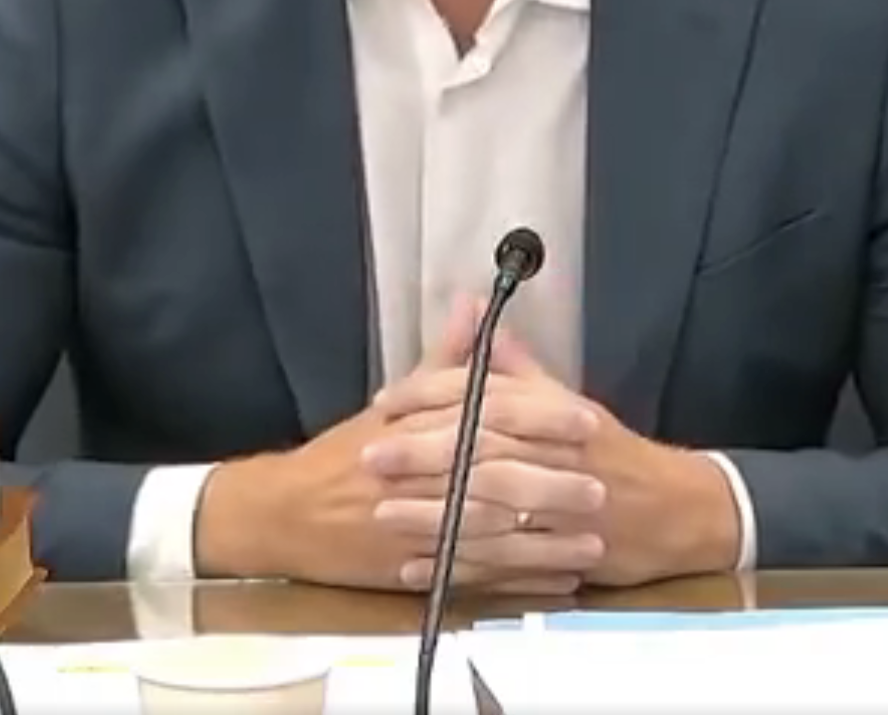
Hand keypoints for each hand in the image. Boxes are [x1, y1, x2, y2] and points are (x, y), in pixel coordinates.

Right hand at [188, 296, 592, 592]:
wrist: (286, 513)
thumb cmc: (344, 456)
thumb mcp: (393, 405)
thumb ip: (443, 361)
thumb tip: (474, 306)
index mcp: (418, 430)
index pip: (487, 419)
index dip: (540, 421)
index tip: (586, 421)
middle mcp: (419, 478)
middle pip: (493, 481)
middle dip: (549, 488)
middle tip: (601, 490)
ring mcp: (417, 529)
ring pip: (491, 537)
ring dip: (545, 544)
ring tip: (594, 547)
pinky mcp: (414, 570)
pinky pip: (477, 578)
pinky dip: (519, 581)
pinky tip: (558, 582)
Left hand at [369, 302, 742, 587]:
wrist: (678, 510)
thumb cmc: (615, 455)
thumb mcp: (570, 403)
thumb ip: (517, 369)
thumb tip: (475, 315)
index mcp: (557, 414)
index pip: (488, 396)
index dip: (434, 396)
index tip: (387, 401)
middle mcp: (559, 457)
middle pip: (484, 450)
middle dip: (423, 453)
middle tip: (372, 454)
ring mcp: (561, 510)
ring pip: (490, 509)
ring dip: (433, 513)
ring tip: (383, 513)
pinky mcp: (561, 555)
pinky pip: (502, 563)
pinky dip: (457, 566)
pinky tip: (418, 567)